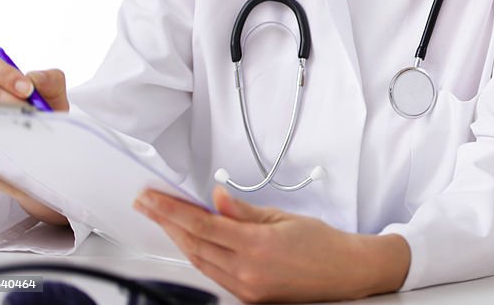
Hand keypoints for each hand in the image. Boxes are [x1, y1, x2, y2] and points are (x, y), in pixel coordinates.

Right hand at [0, 55, 70, 225]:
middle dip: (5, 98)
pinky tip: (3, 145)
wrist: (49, 149)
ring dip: (0, 120)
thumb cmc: (47, 116)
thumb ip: (50, 81)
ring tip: (22, 130)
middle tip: (26, 110)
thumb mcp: (55, 97)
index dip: (5, 74)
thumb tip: (34, 78)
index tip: (28, 89)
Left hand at [135, 186, 410, 302]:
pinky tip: (190, 241)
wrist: (345, 271)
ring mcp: (245, 288)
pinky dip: (198, 254)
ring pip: (199, 261)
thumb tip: (216, 199)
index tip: (152, 198)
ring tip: (163, 218)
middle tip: (148, 203)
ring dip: (178, 238)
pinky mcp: (248, 297)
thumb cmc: (322, 243)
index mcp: (256, 246)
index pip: (201, 224)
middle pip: (193, 244)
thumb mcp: (283, 218)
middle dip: (166, 222)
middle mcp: (246, 271)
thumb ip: (243, 211)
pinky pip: (213, 273)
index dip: (172, 210)